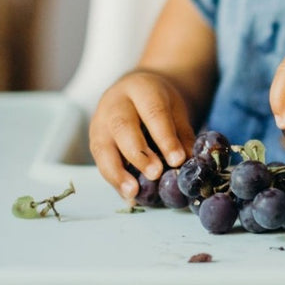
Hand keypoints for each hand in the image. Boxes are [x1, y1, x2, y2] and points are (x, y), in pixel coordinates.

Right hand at [89, 70, 195, 199]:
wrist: (137, 91)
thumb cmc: (161, 103)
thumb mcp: (177, 110)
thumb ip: (183, 134)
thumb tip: (190, 162)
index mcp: (142, 89)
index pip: (153, 112)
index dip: (165, 137)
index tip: (177, 160)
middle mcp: (115, 103)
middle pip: (122, 127)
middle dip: (138, 153)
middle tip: (155, 173)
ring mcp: (100, 121)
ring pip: (102, 146)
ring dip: (117, 172)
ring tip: (133, 192)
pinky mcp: (94, 139)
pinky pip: (100, 161)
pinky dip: (113, 180)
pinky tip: (127, 195)